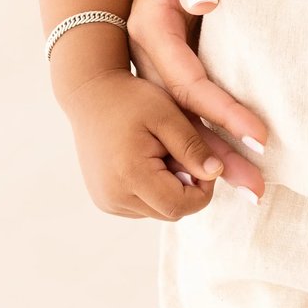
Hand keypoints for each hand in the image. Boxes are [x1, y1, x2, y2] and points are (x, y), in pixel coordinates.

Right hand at [62, 67, 233, 220]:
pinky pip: (143, 206)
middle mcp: (114, 197)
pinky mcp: (105, 201)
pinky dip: (154, 189)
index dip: (203, 189)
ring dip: (171, 188)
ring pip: (158, 210)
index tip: (206, 161)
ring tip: (162, 153)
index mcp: (130, 176)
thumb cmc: (132, 100)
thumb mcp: (168, 116)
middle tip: (182, 152)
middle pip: (171, 212)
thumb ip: (192, 147)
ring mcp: (107, 202)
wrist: (91, 95)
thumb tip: (215, 173)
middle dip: (188, 187)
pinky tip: (147, 161)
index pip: (180, 205)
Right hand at [127, 0, 268, 198]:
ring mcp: (155, 63)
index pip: (189, 80)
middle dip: (218, 153)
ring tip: (250, 190)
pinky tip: (229, 165)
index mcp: (148, 26)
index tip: (260, 134)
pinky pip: (186, 111)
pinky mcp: (171, 65)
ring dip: (214, 157)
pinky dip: (208, 138)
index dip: (224, 109)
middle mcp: (146, 52)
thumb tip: (207, 3)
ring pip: (182, 121)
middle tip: (257, 188)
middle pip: (181, 115)